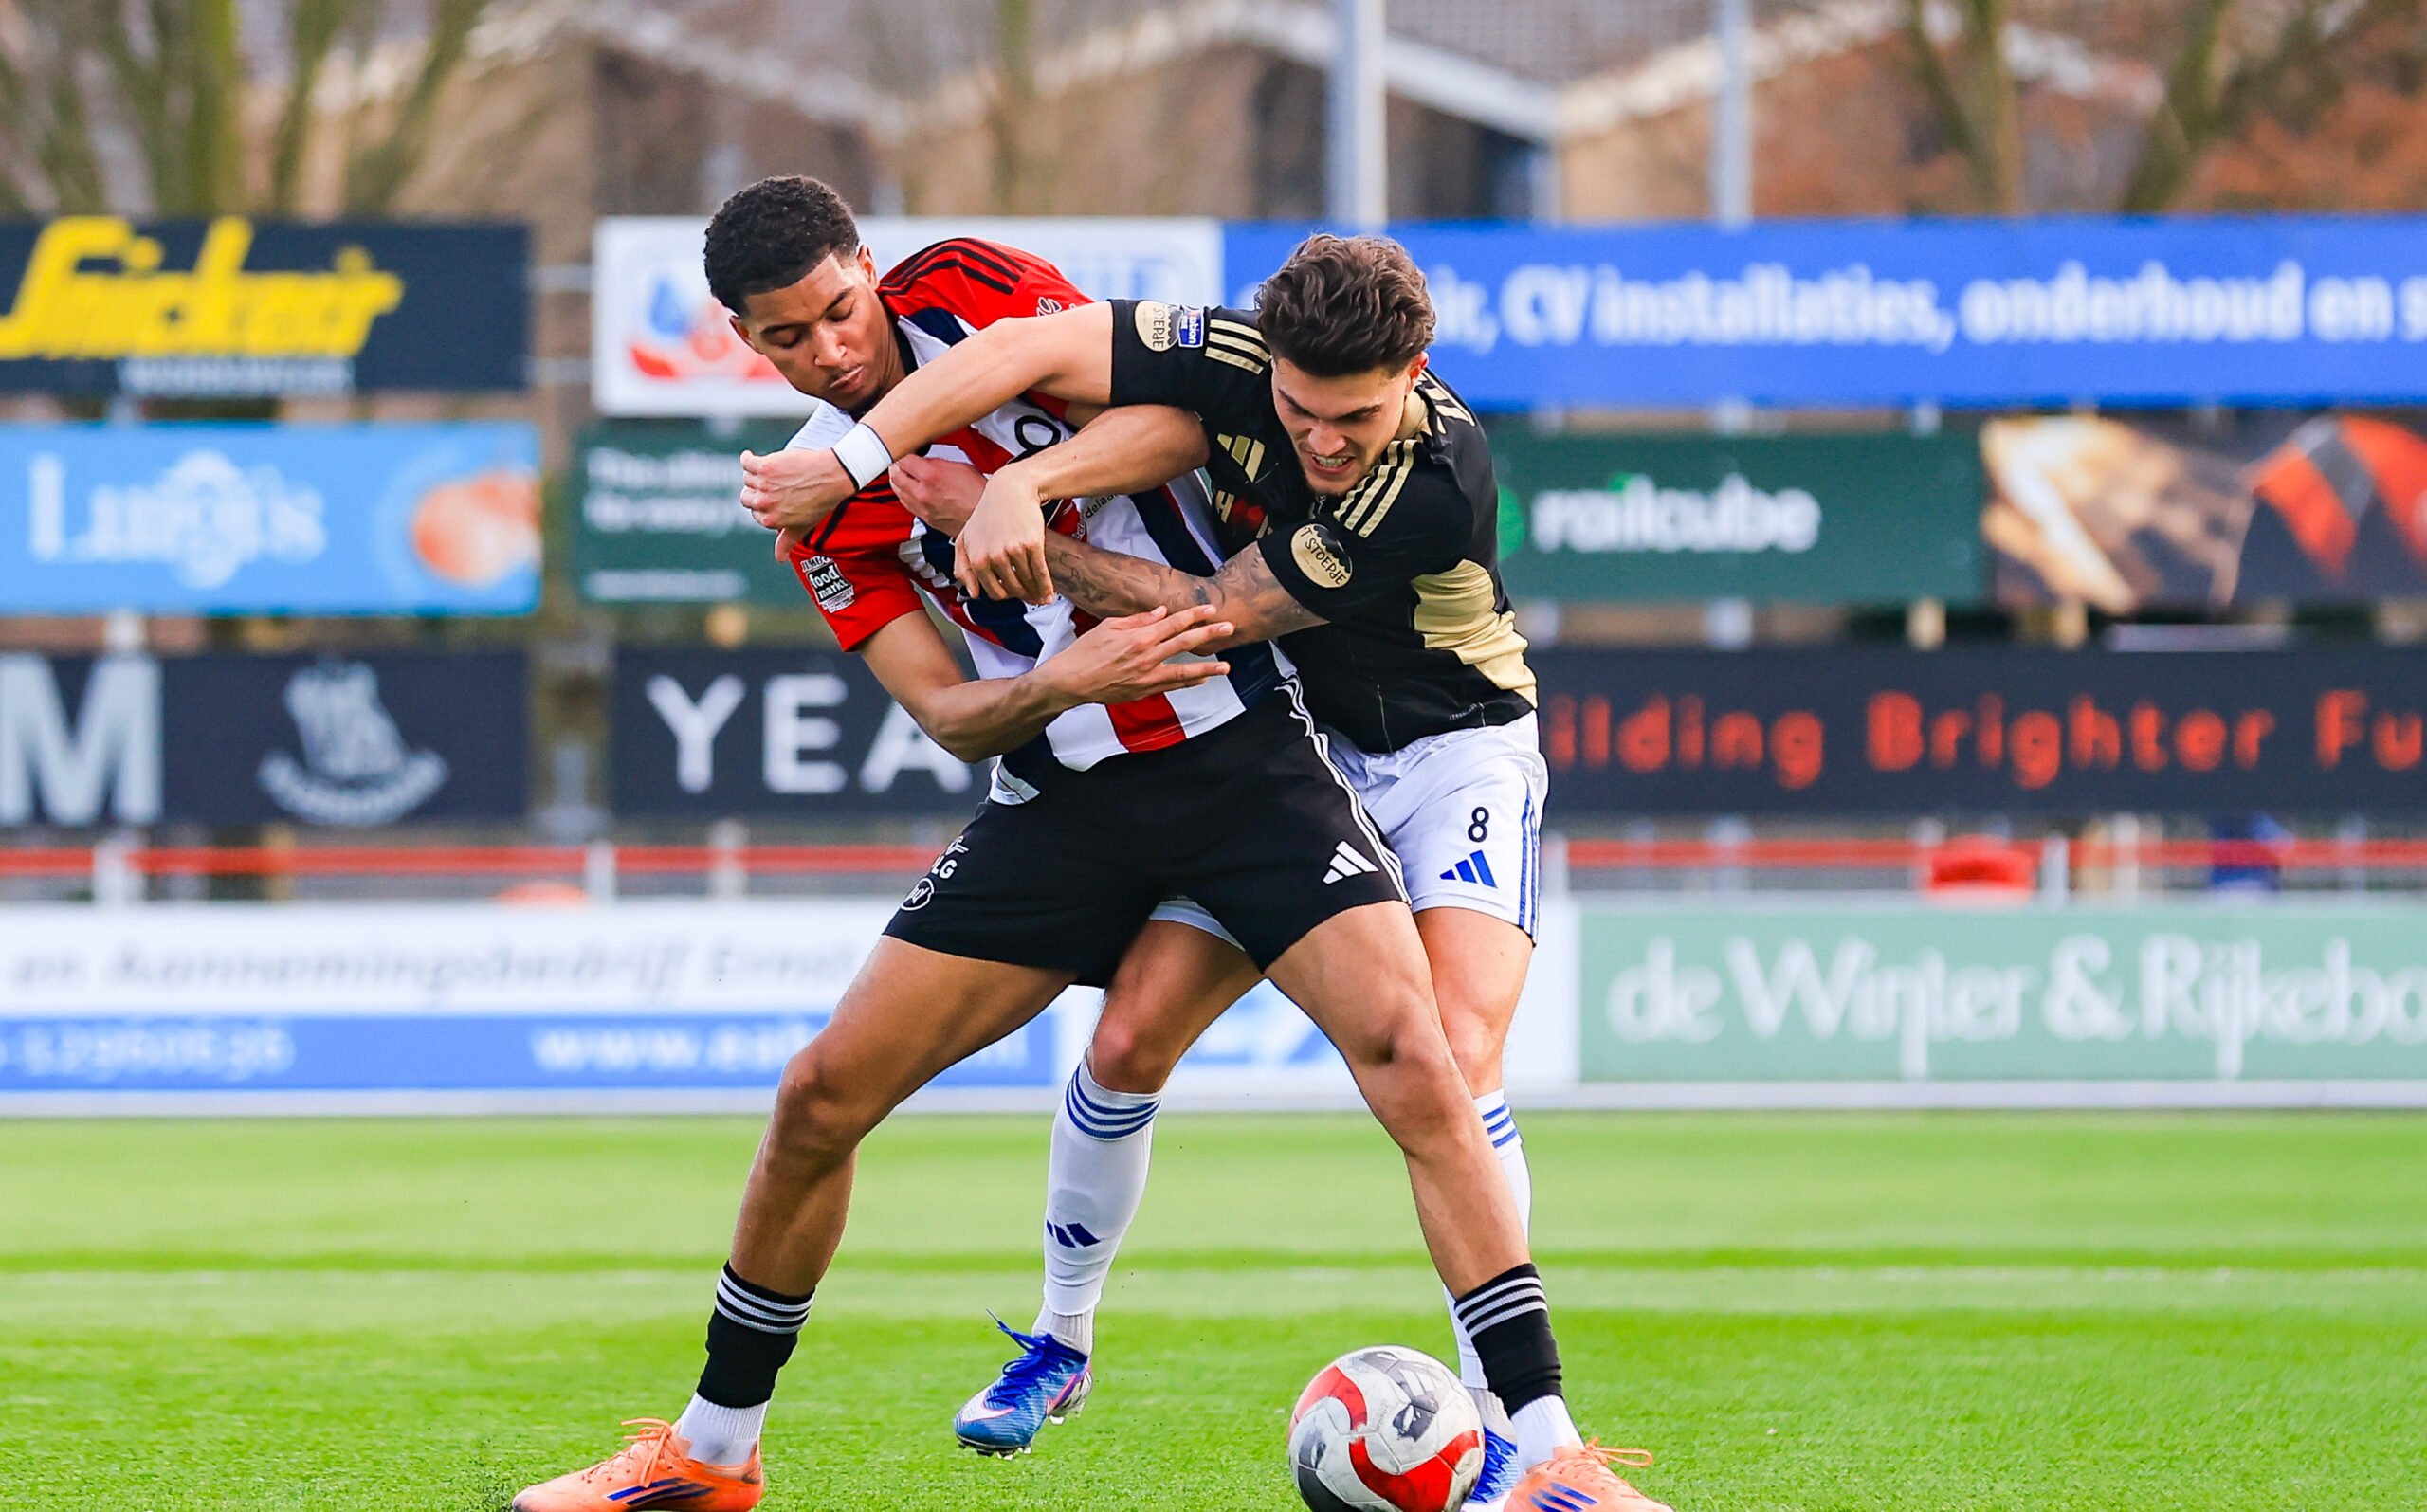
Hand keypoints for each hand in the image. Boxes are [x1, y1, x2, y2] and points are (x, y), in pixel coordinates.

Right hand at [741, 449, 855, 532]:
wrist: (833, 477)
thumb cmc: (820, 502)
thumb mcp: (802, 526)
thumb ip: (787, 542)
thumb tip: (780, 559)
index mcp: (770, 520)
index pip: (755, 512)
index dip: (764, 505)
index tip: (774, 498)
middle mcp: (764, 504)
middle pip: (747, 497)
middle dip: (756, 491)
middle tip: (771, 485)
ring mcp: (764, 484)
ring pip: (748, 479)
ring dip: (755, 475)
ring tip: (769, 472)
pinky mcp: (765, 466)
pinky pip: (747, 463)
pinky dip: (747, 458)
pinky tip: (749, 456)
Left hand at [889, 453, 984, 534]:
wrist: (984, 516)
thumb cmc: (979, 495)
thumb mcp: (961, 466)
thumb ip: (937, 462)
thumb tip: (926, 460)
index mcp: (931, 476)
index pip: (902, 459)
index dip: (903, 452)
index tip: (905, 450)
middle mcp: (922, 493)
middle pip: (894, 475)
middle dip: (896, 465)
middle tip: (901, 461)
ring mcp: (922, 507)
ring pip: (897, 491)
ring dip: (898, 480)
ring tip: (903, 474)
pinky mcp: (925, 518)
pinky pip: (905, 504)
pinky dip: (904, 494)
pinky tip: (909, 490)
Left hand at [954, 470, 1053, 603]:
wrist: (1010, 490)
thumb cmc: (989, 513)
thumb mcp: (966, 538)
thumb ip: (962, 567)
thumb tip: (972, 593)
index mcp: (976, 559)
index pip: (992, 592)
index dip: (1006, 596)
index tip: (1014, 595)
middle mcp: (993, 557)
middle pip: (1012, 590)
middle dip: (1022, 595)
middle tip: (1030, 595)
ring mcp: (1013, 551)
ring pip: (1027, 583)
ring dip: (1036, 592)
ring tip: (1041, 593)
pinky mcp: (1032, 544)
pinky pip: (1041, 574)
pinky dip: (1047, 587)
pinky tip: (1049, 593)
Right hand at [1039, 605, 1232, 706]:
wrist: (1071, 682)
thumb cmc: (1085, 652)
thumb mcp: (1109, 627)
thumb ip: (1139, 620)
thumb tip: (1161, 613)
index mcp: (1138, 637)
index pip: (1174, 623)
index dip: (1195, 616)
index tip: (1211, 610)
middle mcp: (1146, 657)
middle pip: (1185, 643)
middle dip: (1210, 635)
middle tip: (1229, 629)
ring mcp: (1146, 677)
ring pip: (1184, 671)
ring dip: (1207, 668)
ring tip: (1226, 666)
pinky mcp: (1143, 692)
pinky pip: (1171, 687)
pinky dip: (1188, 683)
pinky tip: (1202, 680)